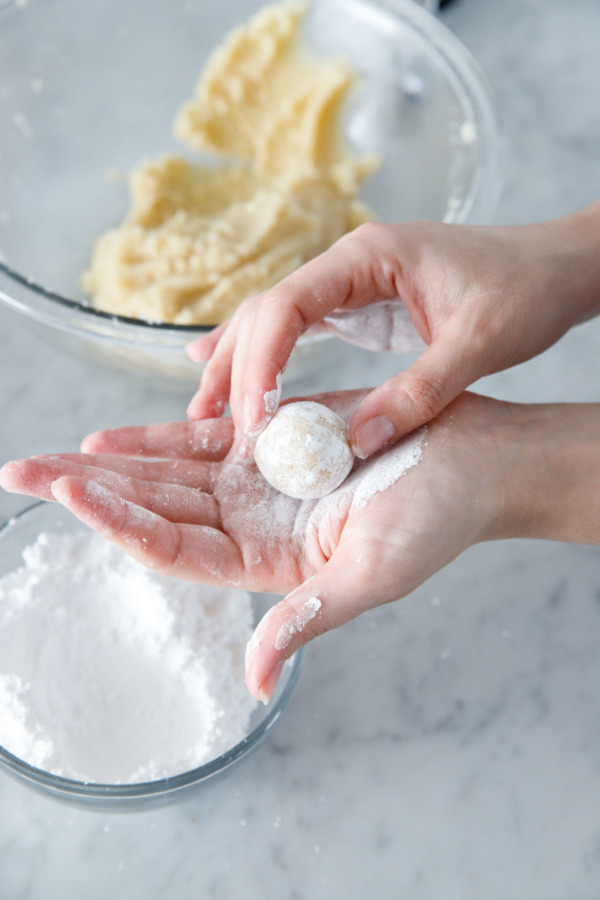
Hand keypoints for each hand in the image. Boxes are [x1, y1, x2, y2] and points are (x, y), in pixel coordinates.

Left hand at [1, 391, 537, 702]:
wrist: (473, 458)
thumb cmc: (438, 517)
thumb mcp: (375, 574)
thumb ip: (310, 618)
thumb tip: (257, 679)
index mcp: (269, 563)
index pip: (176, 547)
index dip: (122, 521)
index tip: (69, 492)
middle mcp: (252, 525)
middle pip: (155, 510)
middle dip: (89, 491)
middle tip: (21, 472)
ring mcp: (258, 483)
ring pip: (168, 474)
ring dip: (111, 463)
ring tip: (51, 456)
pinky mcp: (273, 442)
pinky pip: (202, 440)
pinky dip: (158, 436)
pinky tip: (112, 437)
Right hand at [186, 203, 599, 455]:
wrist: (554, 268)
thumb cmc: (525, 291)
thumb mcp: (479, 345)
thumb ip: (420, 393)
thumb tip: (356, 442)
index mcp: (370, 256)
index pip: (288, 303)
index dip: (260, 360)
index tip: (251, 418)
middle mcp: (349, 262)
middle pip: (266, 309)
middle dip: (234, 365)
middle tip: (205, 421)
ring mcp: (351, 281)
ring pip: (273, 318)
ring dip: (239, 362)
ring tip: (203, 408)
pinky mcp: (360, 303)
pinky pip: (298, 328)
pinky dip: (265, 354)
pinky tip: (234, 375)